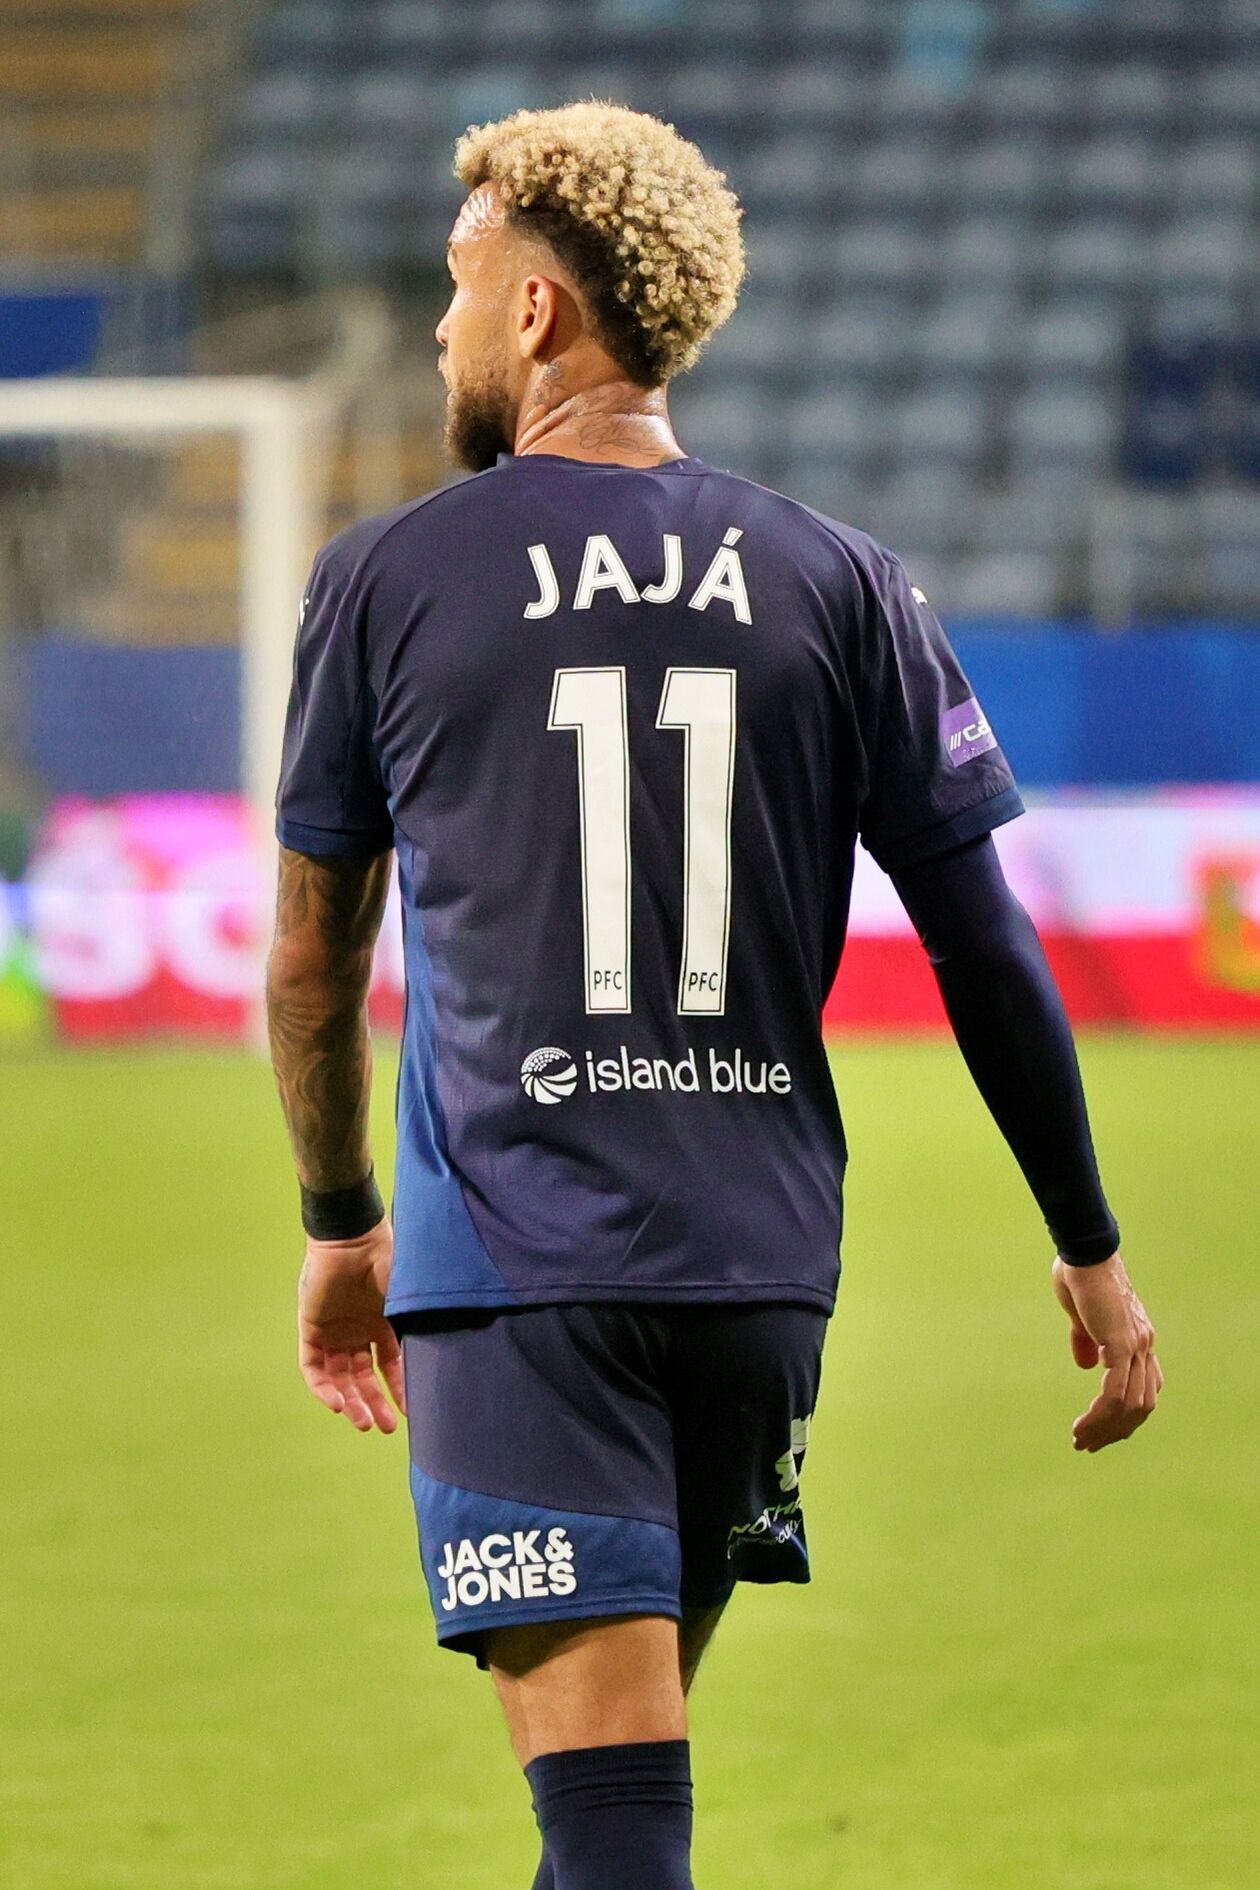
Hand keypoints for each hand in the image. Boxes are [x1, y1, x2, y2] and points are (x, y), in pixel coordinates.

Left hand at [297, 1218, 405, 1433]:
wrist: (353, 1238)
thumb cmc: (386, 1261)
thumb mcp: (407, 1298)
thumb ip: (416, 1325)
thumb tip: (447, 1352)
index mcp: (380, 1321)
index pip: (388, 1364)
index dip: (398, 1388)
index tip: (410, 1412)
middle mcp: (356, 1330)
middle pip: (362, 1377)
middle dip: (373, 1404)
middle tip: (382, 1428)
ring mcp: (333, 1330)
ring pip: (339, 1377)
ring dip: (351, 1402)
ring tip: (364, 1424)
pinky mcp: (311, 1328)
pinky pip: (313, 1367)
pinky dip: (324, 1388)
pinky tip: (339, 1404)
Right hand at [1051, 1251, 1162, 1452]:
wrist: (1084, 1250)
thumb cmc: (1080, 1274)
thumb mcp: (1081, 1314)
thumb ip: (1086, 1339)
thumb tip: (1087, 1365)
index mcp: (1139, 1338)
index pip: (1146, 1390)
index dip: (1127, 1416)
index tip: (1101, 1431)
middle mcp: (1144, 1345)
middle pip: (1142, 1405)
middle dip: (1116, 1431)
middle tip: (1088, 1446)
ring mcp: (1136, 1345)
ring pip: (1130, 1405)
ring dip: (1105, 1429)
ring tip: (1080, 1440)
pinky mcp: (1120, 1343)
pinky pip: (1115, 1392)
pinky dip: (1099, 1415)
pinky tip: (1082, 1425)